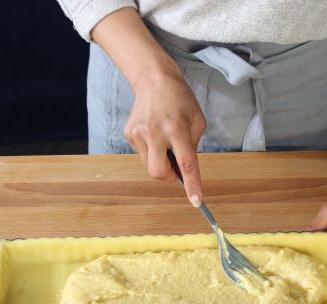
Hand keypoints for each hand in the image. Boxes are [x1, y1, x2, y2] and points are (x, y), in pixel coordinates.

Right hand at [90, 7, 205, 205]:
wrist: (153, 79)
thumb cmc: (180, 99)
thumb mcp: (197, 120)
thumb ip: (193, 146)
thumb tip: (185, 170)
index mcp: (177, 128)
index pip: (186, 163)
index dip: (192, 184)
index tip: (196, 201)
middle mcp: (155, 132)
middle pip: (159, 173)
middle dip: (170, 177)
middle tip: (177, 167)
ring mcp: (139, 134)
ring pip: (150, 165)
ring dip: (161, 161)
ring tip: (165, 141)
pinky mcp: (129, 134)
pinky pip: (143, 154)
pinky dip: (152, 150)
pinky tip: (154, 132)